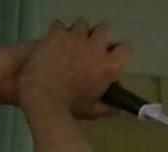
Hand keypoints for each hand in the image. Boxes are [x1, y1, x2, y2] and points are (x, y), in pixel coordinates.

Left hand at [16, 21, 131, 117]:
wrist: (41, 97)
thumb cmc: (70, 107)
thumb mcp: (94, 111)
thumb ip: (109, 107)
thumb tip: (121, 107)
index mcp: (108, 66)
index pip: (126, 48)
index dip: (120, 51)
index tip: (113, 57)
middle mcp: (95, 47)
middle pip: (105, 29)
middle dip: (100, 37)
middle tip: (92, 48)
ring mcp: (75, 38)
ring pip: (83, 25)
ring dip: (80, 33)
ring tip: (72, 44)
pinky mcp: (57, 33)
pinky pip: (60, 25)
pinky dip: (59, 32)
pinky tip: (55, 43)